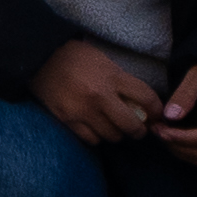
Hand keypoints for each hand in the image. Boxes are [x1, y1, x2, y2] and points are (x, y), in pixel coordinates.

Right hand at [34, 36, 176, 149]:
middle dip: (139, 130)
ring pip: (112, 136)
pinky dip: (97, 136)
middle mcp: (101, 96)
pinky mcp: (68, 120)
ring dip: (116, 133)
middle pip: (132, 125)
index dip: (156, 110)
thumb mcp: (104, 62)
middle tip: (137, 128)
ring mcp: (84, 110)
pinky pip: (92, 139)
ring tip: (112, 126)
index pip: (146, 98)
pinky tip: (95, 128)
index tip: (156, 115)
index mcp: (112, 77)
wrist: (40, 57)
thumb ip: (121, 82)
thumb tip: (140, 103)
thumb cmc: (75, 57)